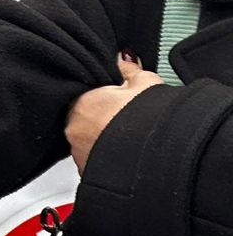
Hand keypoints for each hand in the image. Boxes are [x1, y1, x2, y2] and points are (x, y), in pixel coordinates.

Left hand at [66, 54, 162, 171]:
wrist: (162, 163)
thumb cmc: (153, 123)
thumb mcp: (146, 85)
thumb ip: (130, 69)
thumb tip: (123, 58)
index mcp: (81, 103)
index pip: (82, 97)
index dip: (101, 100)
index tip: (115, 104)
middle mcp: (74, 129)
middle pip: (84, 120)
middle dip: (100, 122)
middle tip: (125, 124)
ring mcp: (80, 155)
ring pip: (87, 143)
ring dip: (101, 143)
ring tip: (127, 144)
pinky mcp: (91, 177)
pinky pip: (94, 166)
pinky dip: (106, 163)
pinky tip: (124, 161)